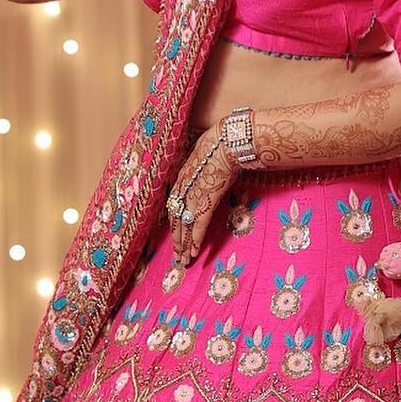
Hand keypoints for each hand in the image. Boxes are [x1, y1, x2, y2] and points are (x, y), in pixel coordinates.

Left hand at [166, 125, 239, 263]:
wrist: (226, 141)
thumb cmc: (221, 146)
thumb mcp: (206, 158)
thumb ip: (205, 172)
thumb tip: (214, 178)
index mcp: (182, 178)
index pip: (174, 206)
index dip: (174, 223)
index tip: (175, 235)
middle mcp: (183, 189)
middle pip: (175, 219)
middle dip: (176, 239)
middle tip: (177, 255)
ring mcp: (193, 196)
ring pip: (183, 225)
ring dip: (184, 244)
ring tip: (184, 260)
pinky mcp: (205, 201)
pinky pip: (197, 225)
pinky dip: (194, 240)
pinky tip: (193, 252)